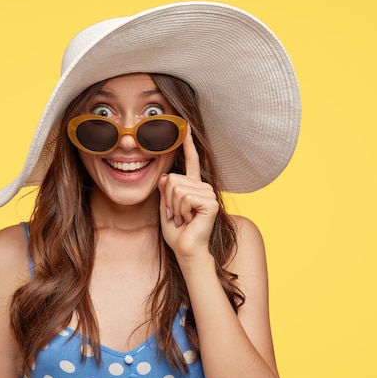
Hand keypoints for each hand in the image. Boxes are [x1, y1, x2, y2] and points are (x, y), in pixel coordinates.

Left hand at [158, 125, 218, 259]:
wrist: (186, 250)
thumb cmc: (177, 232)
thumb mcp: (166, 208)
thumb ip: (165, 191)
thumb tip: (166, 176)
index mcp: (193, 186)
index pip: (191, 161)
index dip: (188, 144)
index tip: (186, 127)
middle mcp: (203, 187)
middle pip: (173, 179)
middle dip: (168, 200)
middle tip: (178, 216)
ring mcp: (209, 194)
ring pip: (177, 188)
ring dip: (174, 207)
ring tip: (184, 219)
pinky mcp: (211, 202)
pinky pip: (185, 197)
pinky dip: (181, 210)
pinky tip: (189, 219)